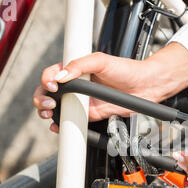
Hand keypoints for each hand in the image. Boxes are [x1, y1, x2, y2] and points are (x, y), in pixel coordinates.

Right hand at [33, 43, 187, 132]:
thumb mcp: (101, 61)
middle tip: (49, 103)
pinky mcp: (90, 114)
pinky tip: (57, 126)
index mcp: (76, 69)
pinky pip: (72, 120)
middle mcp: (76, 85)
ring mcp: (82, 100)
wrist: (145, 86)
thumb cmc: (126, 69)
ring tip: (50, 113)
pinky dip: (61, 125)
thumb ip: (79, 65)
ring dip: (47, 112)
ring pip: (57, 108)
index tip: (53, 86)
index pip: (52, 74)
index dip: (47, 80)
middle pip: (48, 92)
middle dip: (42, 98)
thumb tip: (60, 76)